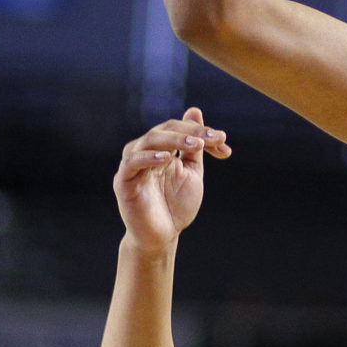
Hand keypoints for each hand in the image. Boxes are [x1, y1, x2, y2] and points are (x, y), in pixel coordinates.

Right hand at [114, 108, 231, 250]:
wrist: (163, 237)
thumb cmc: (176, 205)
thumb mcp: (191, 171)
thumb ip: (194, 146)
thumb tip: (194, 110)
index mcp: (160, 149)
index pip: (178, 128)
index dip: (201, 131)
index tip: (223, 141)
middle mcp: (144, 153)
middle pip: (163, 130)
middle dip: (190, 132)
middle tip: (211, 139)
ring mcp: (132, 166)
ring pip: (148, 141)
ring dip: (173, 140)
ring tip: (195, 144)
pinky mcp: (123, 182)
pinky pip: (132, 164)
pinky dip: (148, 158)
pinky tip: (167, 159)